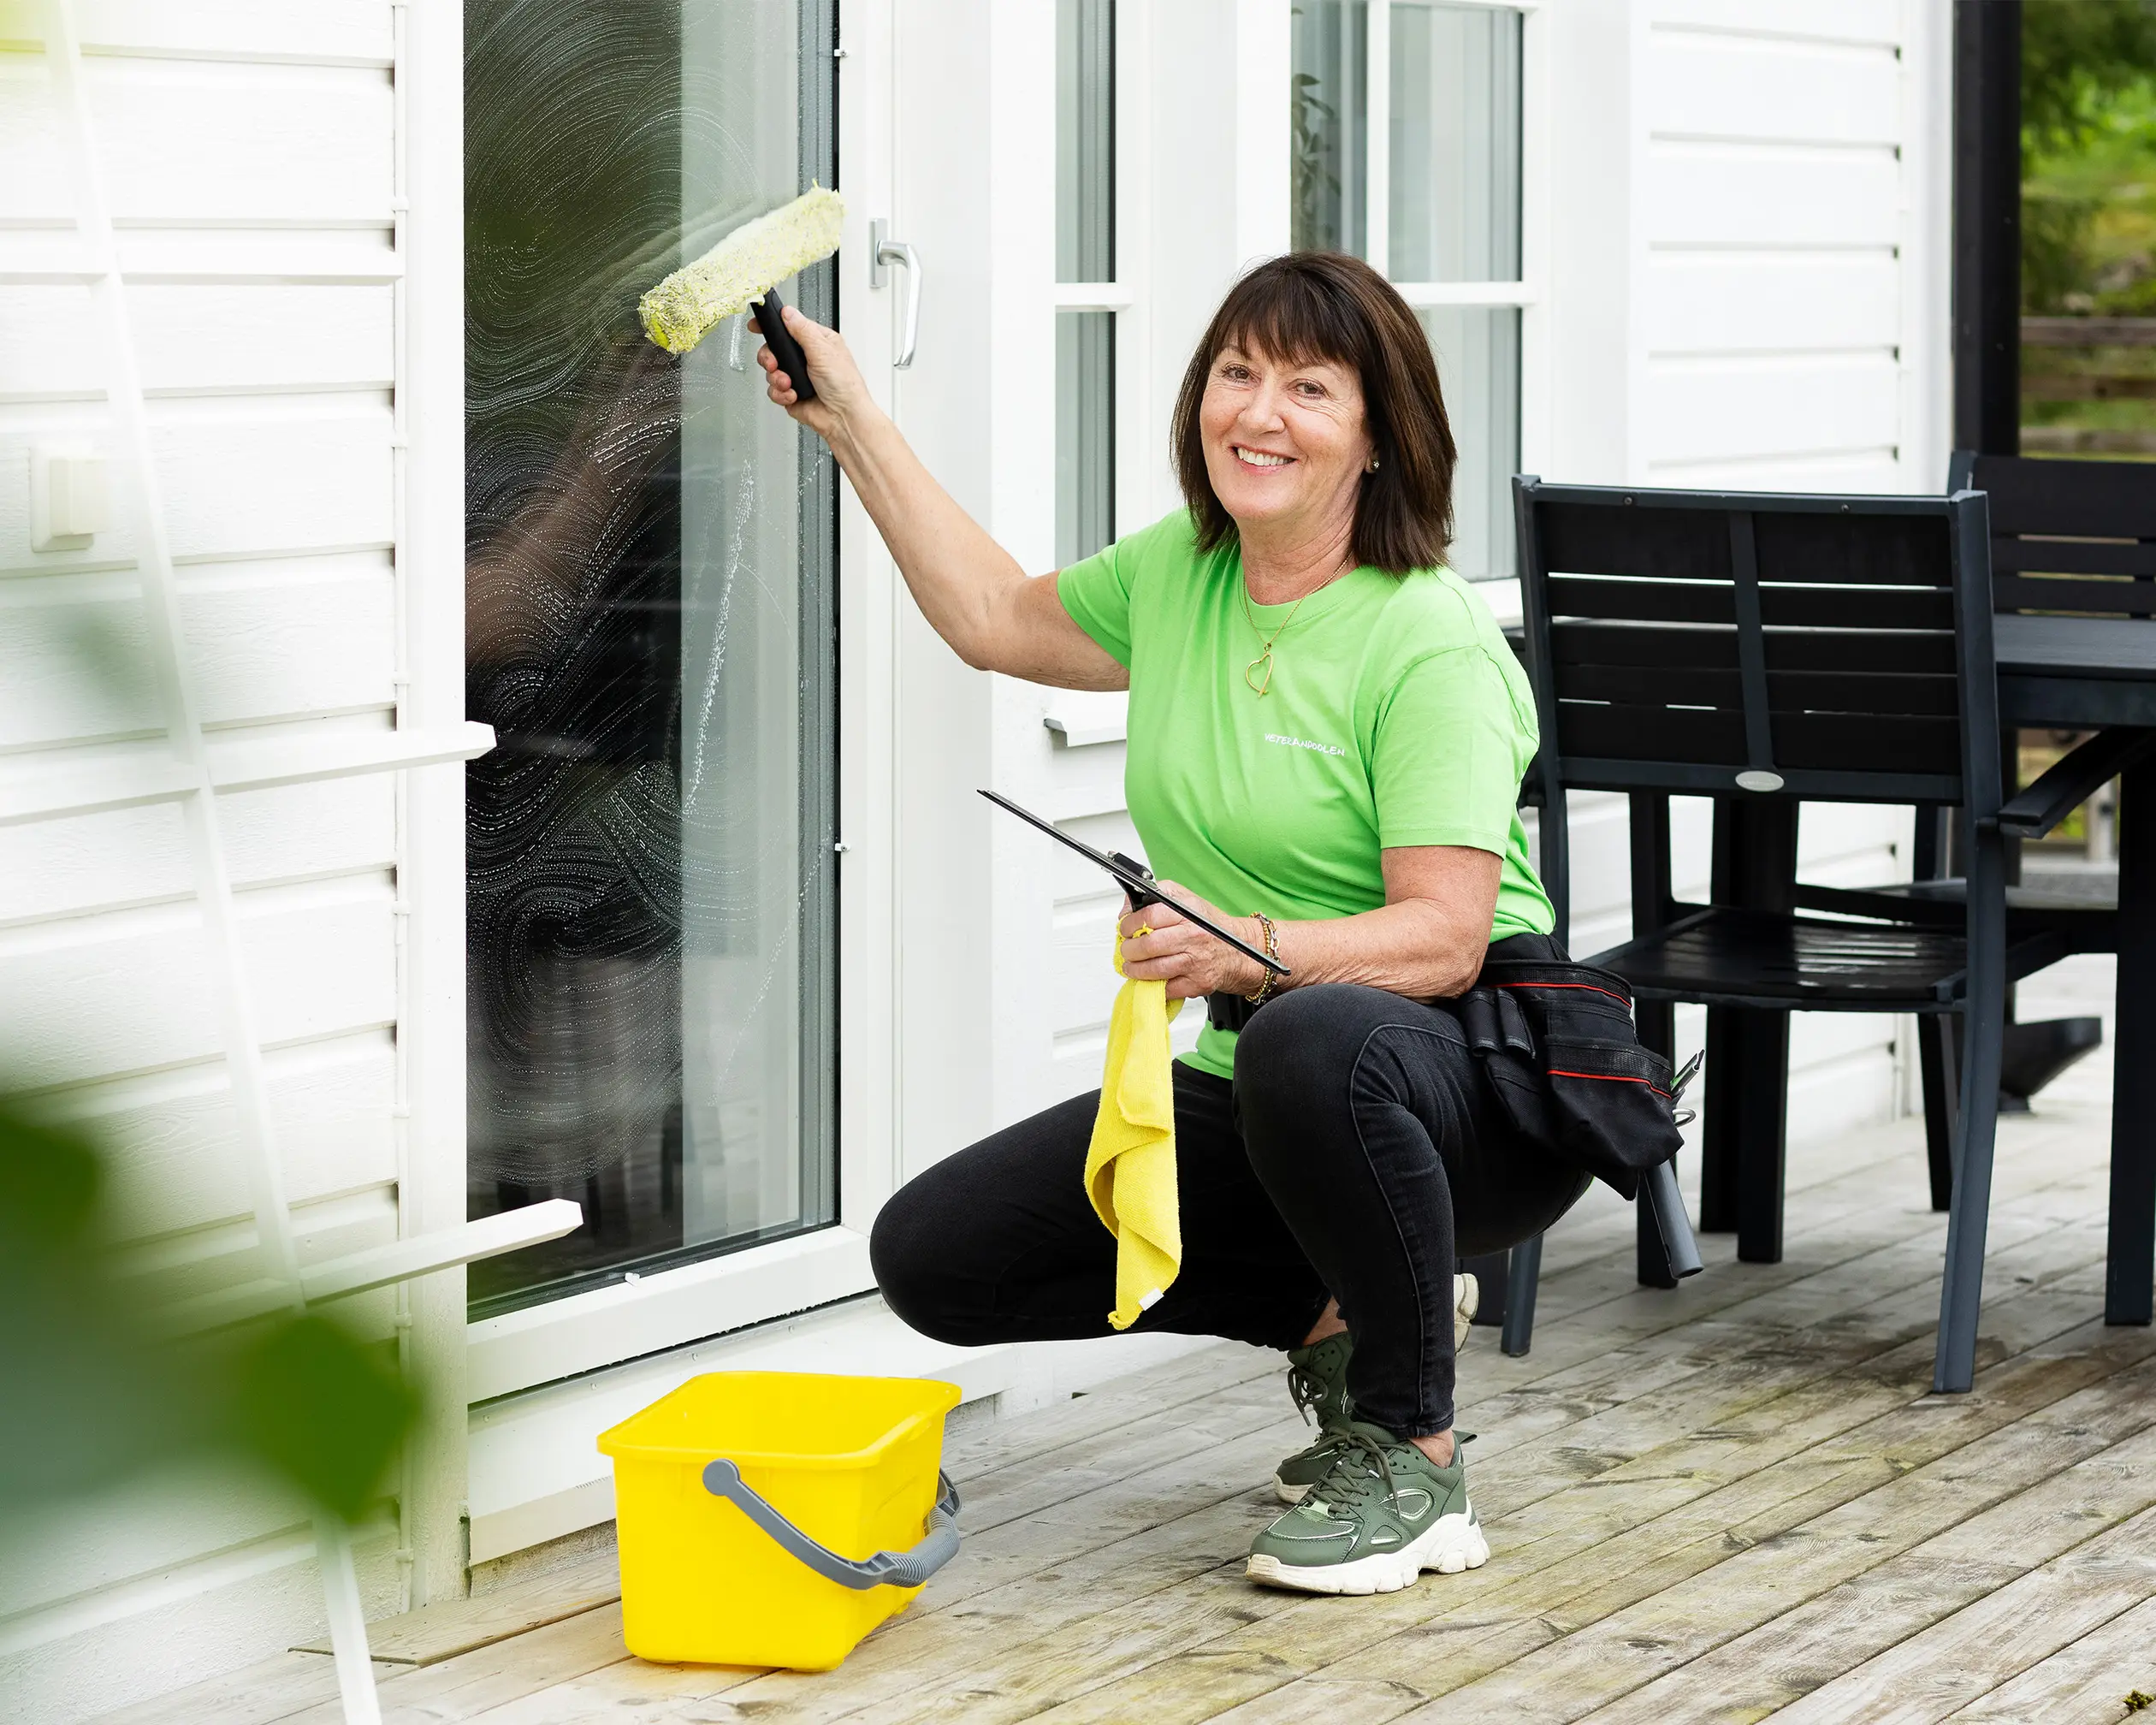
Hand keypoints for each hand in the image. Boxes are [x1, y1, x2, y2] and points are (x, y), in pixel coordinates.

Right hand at [756, 303, 870, 441]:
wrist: (843, 417)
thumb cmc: (845, 386)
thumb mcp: (823, 350)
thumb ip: (803, 330)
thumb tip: (788, 312)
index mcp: (817, 341)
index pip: (789, 326)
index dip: (772, 325)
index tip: (757, 326)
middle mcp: (806, 357)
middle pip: (773, 348)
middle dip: (770, 357)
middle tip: (774, 363)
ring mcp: (797, 376)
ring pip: (771, 371)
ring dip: (777, 378)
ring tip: (789, 383)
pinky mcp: (791, 393)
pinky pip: (773, 390)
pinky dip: (781, 393)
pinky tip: (793, 394)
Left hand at [1117, 882, 1269, 1001]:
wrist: (1239, 951)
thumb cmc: (1209, 926)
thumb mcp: (1186, 900)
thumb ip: (1156, 897)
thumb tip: (1127, 909)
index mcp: (1189, 913)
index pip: (1150, 916)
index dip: (1130, 924)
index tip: (1125, 929)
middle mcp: (1193, 936)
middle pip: (1149, 945)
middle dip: (1129, 950)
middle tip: (1127, 949)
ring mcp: (1196, 962)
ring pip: (1154, 970)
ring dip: (1135, 970)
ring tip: (1132, 966)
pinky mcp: (1197, 983)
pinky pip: (1166, 989)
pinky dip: (1152, 986)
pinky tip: (1149, 978)